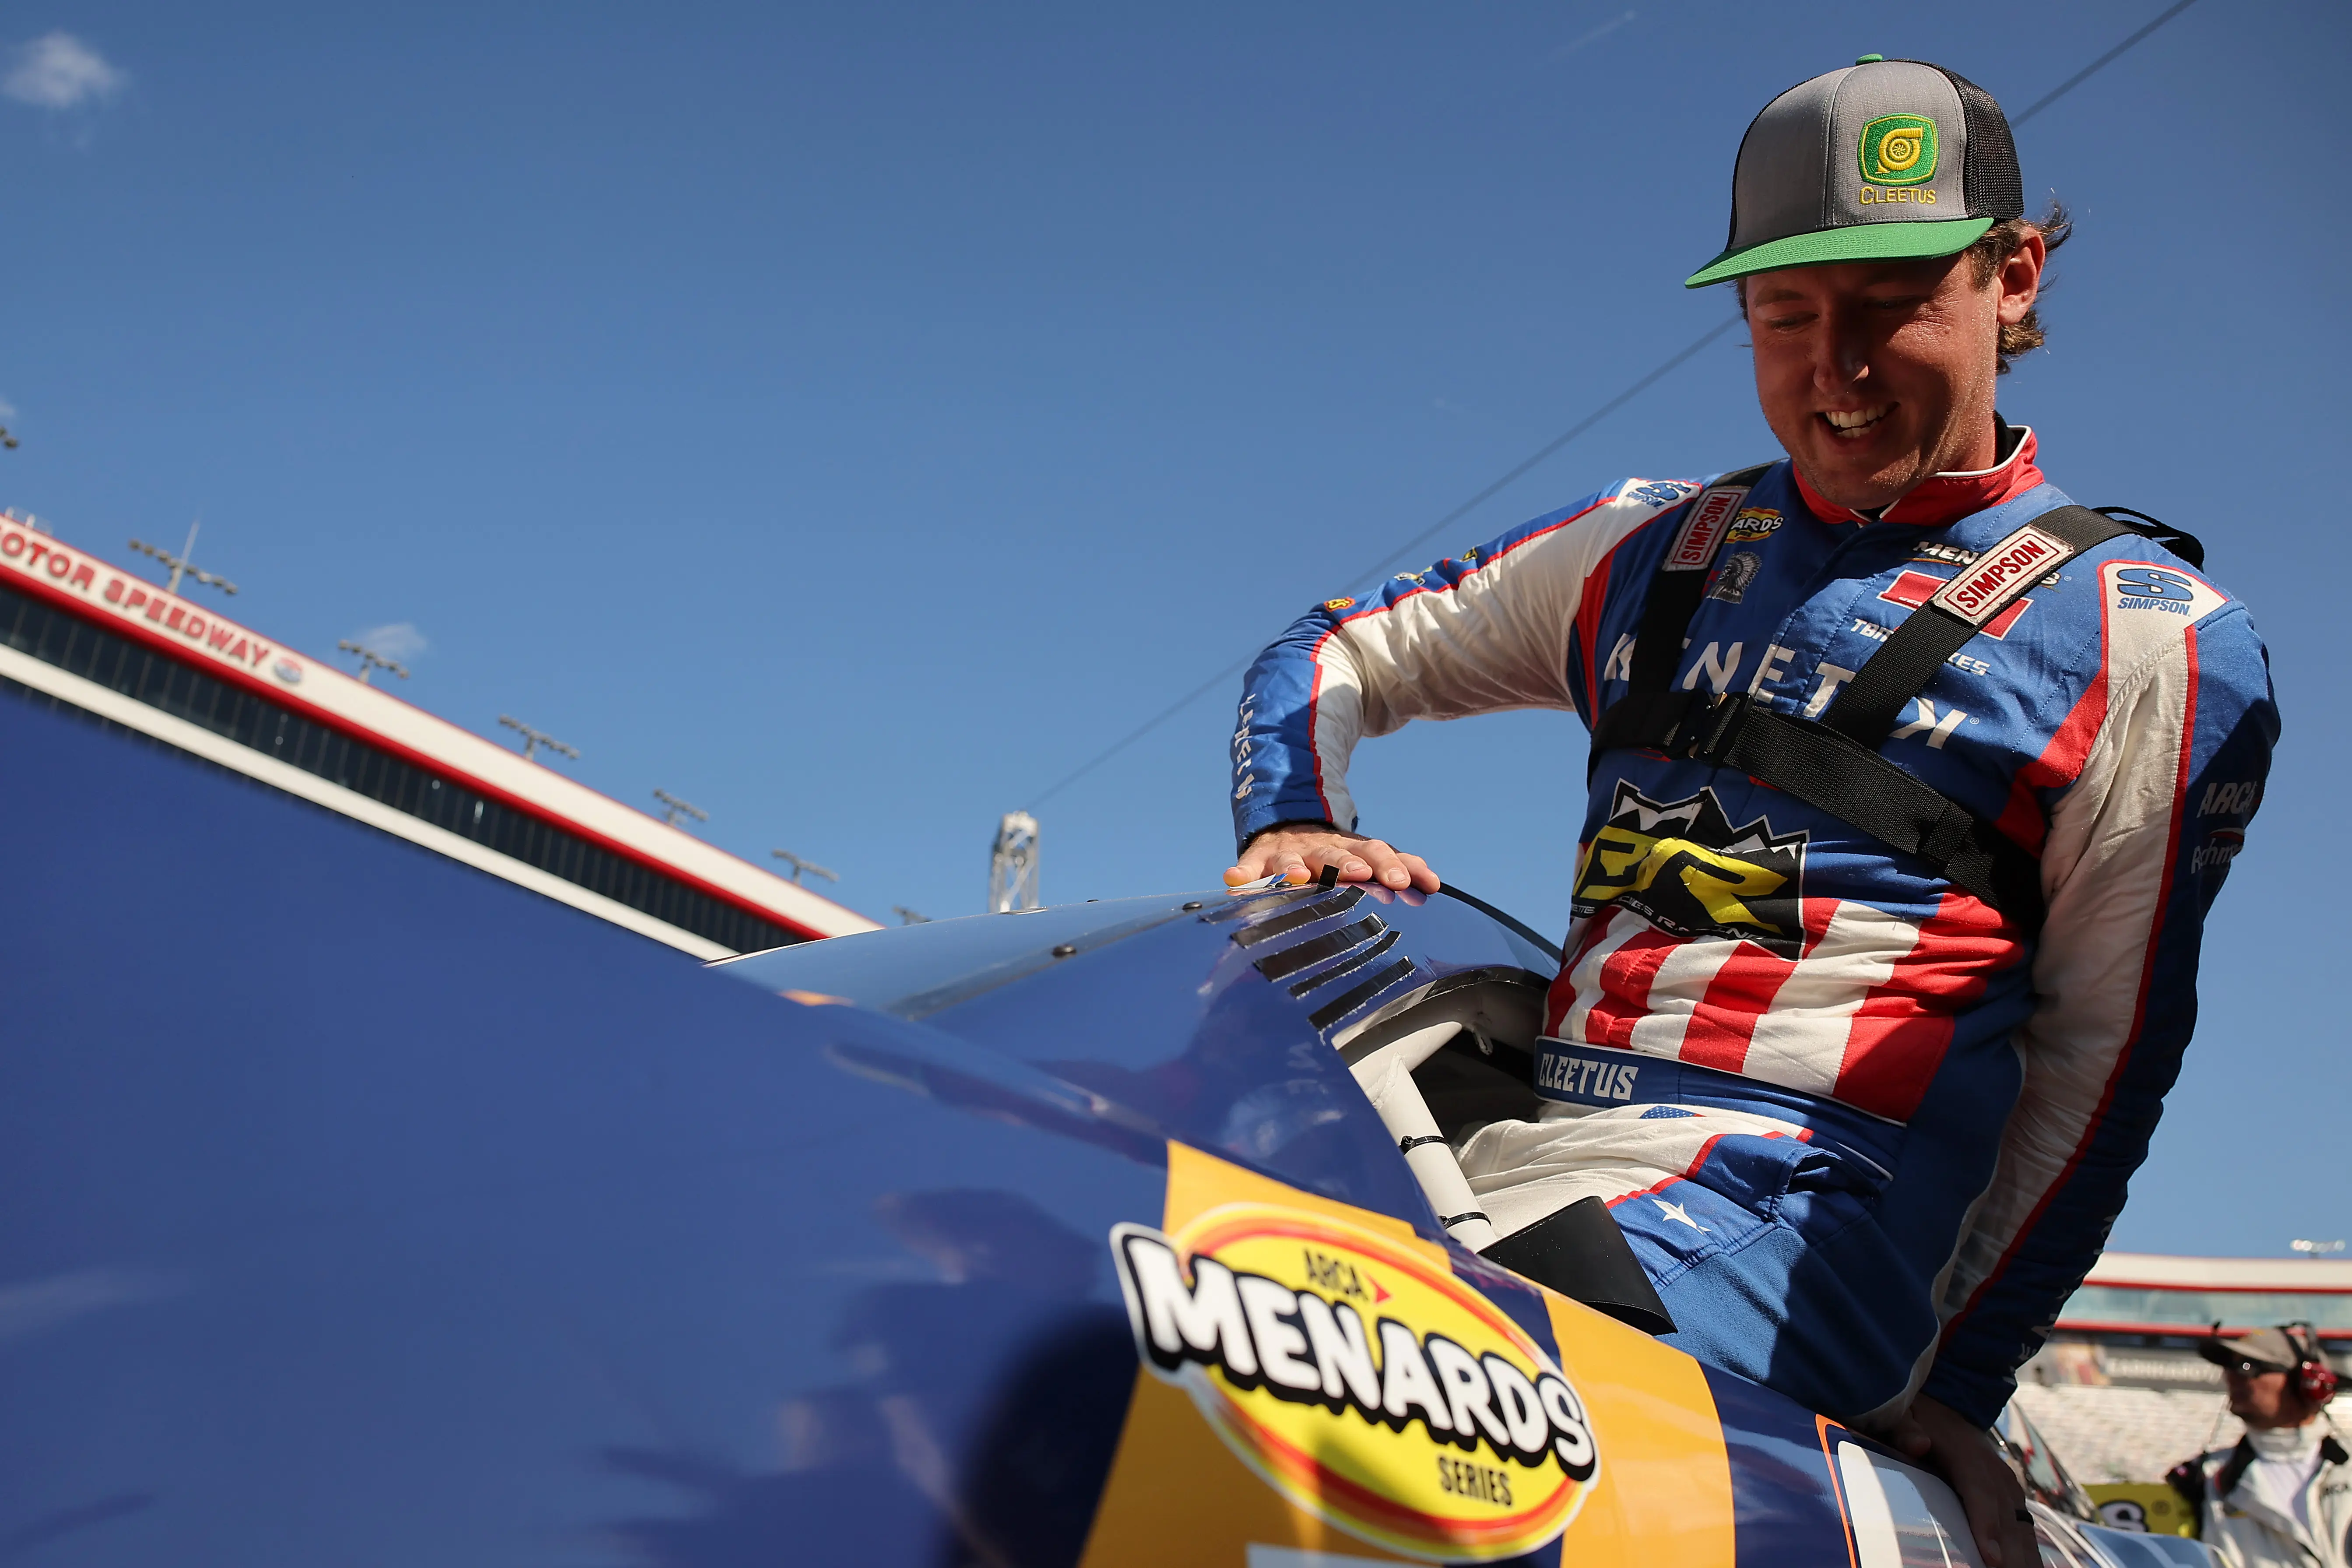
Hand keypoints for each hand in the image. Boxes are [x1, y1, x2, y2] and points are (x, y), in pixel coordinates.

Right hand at [1224, 823, 1440, 893]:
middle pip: (1337, 855)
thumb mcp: (1366, 856)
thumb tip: (1435, 884)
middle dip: (1349, 864)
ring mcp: (1288, 853)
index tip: (1403, 882)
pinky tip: (1234, 880)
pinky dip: (1241, 873)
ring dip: (1294, 867)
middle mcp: (1322, 850)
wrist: (1290, 825)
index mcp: (1351, 850)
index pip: (1375, 853)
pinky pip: (1248, 867)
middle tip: (1361, 874)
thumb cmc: (1336, 855)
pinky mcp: (1259, 859)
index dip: (1389, 865)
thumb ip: (1399, 867)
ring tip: (1296, 875)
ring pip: (1293, 859)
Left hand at [1889, 1394, 2033, 1567]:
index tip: (1992, 1558)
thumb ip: (1907, 1430)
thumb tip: (1918, 1444)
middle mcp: (1995, 1472)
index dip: (1986, 1524)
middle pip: (2005, 1518)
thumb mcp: (1905, 1417)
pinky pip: (2025, 1528)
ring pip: (2020, 1527)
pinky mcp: (2013, 1497)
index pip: (1980, 1491)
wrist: (1945, 1410)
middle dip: (2010, 1555)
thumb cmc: (1918, 1420)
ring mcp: (2008, 1486)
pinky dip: (2029, 1553)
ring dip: (2024, 1558)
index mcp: (1968, 1455)